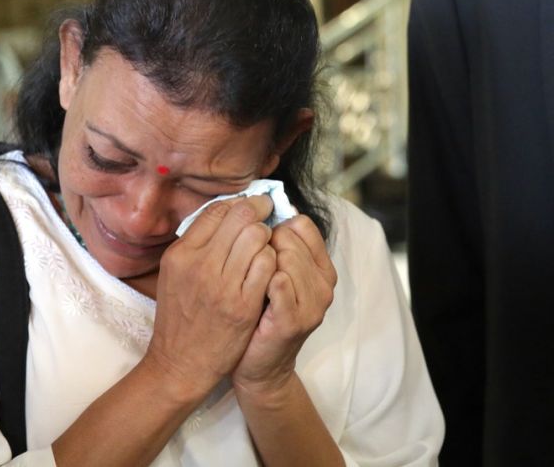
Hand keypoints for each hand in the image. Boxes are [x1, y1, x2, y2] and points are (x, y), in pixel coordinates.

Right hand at [142, 195, 278, 401]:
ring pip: (257, 237)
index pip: (216, 211)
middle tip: (268, 215)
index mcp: (180, 254)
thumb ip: (194, 244)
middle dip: (259, 212)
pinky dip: (273, 260)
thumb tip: (223, 214)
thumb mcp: (173, 274)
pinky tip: (270, 267)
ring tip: (267, 245)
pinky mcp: (242, 304)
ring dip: (267, 237)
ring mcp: (222, 284)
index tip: (252, 204)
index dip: (239, 202)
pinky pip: (267, 265)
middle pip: (239, 217)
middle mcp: (199, 264)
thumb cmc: (179, 316)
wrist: (180, 362)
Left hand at [232, 215, 336, 396]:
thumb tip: (261, 206)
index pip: (302, 224)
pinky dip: (263, 281)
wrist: (258, 366)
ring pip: (285, 257)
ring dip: (259, 264)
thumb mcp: (275, 275)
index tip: (256, 245)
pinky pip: (279, 282)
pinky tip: (252, 292)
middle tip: (248, 269)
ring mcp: (313, 304)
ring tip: (248, 284)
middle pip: (291, 237)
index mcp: (322, 268)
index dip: (273, 227)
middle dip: (263, 245)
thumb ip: (277, 245)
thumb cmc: (261, 314)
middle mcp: (325, 285)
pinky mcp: (295, 320)